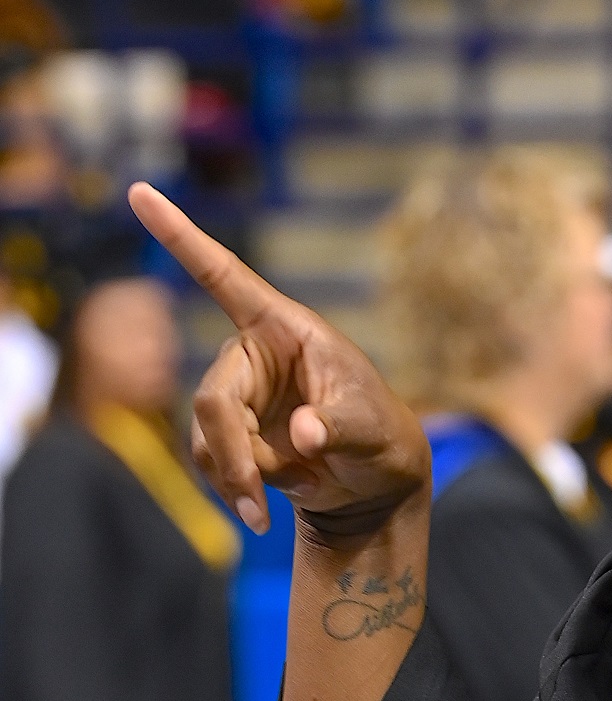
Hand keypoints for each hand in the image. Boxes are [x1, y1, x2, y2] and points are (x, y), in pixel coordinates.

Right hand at [126, 183, 430, 557]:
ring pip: (208, 440)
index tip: (141, 191)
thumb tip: (305, 435)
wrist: (375, 486)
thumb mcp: (371, 431)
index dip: (180, 237)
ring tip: (290, 499)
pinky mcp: (232, 435)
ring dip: (240, 481)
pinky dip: (243, 491)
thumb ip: (339, 429)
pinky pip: (215, 465)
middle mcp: (251, 356)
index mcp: (284, 329)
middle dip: (233, 457)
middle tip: (256, 508)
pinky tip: (280, 498)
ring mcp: (238, 397)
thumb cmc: (380, 438)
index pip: (224, 277)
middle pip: (212, 400)